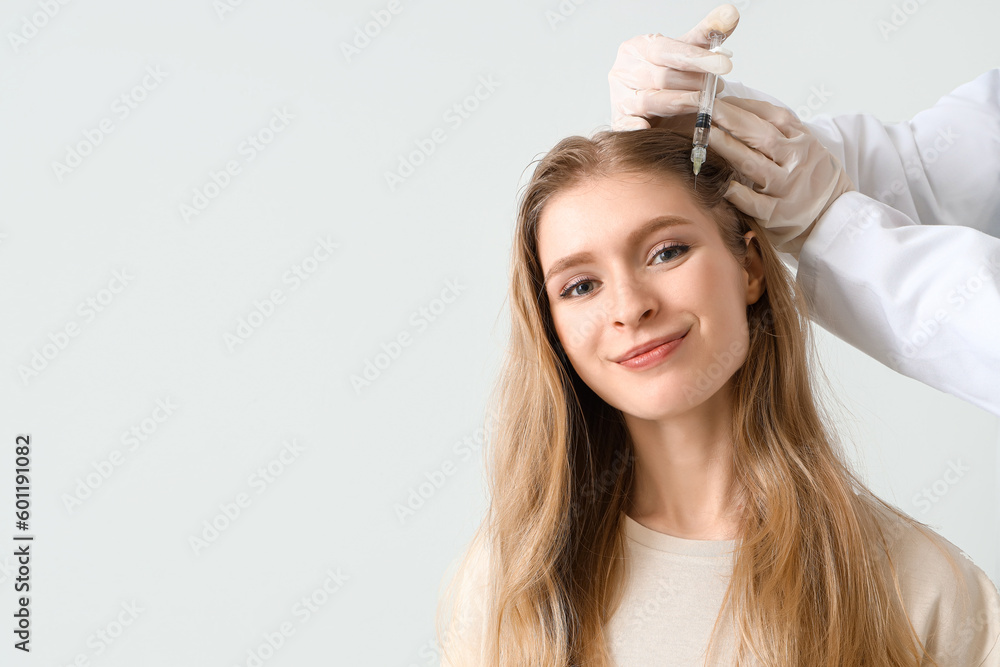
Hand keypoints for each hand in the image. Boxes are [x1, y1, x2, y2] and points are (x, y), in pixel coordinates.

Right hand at [609, 4, 738, 131]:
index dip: (696, 57)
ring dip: (680, 103)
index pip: (667, 50)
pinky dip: (636, 127)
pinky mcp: (618, 120)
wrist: (650, 98)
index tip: (724, 64)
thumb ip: (708, 33)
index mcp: (637, 48)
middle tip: (718, 87)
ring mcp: (619, 97)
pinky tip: (649, 128)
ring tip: (703, 103)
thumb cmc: (668, 74)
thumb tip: (731, 13)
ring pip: (649, 100)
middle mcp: (623, 71)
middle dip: (693, 83)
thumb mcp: (688, 51)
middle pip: (661, 77)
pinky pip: (627, 125)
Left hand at [708, 97, 854, 258]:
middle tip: (705, 110)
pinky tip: (720, 182)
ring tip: (706, 136)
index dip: (744, 107)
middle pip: (762, 137)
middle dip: (732, 121)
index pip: (772, 117)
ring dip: (729, 149)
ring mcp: (787, 189)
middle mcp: (797, 162)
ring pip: (755, 166)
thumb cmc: (811, 177)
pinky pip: (753, 202)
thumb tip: (737, 110)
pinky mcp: (777, 215)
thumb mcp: (805, 147)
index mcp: (803, 141)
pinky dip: (737, 193)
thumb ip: (780, 131)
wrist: (834, 216)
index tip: (719, 100)